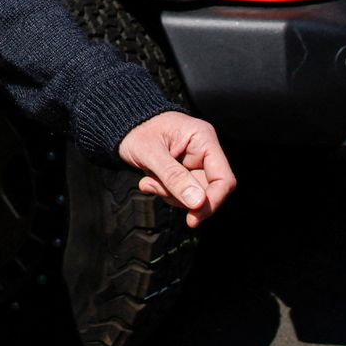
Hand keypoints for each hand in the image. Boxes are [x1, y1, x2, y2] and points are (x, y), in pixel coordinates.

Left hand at [116, 111, 235, 228]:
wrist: (122, 127)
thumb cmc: (136, 131)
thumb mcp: (150, 153)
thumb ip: (174, 176)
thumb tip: (198, 203)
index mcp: (203, 139)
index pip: (223, 178)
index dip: (212, 202)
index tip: (193, 218)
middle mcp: (204, 152)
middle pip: (208, 191)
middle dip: (181, 197)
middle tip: (154, 186)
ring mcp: (194, 164)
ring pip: (193, 196)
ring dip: (169, 194)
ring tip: (149, 180)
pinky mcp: (183, 174)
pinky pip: (181, 194)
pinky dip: (164, 192)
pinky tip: (149, 181)